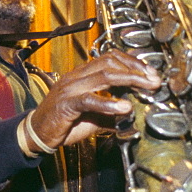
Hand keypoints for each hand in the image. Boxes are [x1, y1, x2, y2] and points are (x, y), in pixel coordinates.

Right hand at [28, 49, 160, 148]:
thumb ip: (113, 110)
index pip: (111, 57)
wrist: (37, 134)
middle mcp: (77, 77)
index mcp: (83, 75)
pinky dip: (109, 103)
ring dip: (130, 79)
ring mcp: (71, 88)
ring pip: (105, 75)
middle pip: (111, 62)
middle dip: (137, 69)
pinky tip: (124, 108)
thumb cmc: (64, 123)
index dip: (133, 62)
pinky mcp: (66, 104)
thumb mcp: (95, 115)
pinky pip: (90, 99)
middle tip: (154, 80)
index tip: (151, 72)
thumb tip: (135, 110)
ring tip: (146, 87)